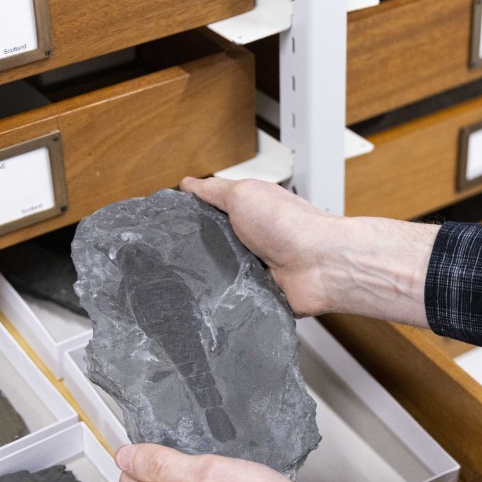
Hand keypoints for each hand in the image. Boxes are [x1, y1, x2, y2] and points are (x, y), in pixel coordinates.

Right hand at [181, 177, 438, 326]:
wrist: (321, 266)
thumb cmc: (288, 223)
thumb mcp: (243, 193)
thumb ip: (213, 191)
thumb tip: (186, 183)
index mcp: (247, 211)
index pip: (207, 213)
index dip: (186, 217)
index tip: (160, 224)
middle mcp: (249, 240)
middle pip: (207, 246)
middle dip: (191, 250)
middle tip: (168, 255)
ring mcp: (253, 269)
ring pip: (215, 274)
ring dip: (206, 276)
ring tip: (185, 279)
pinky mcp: (257, 295)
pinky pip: (230, 298)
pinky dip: (223, 298)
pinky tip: (210, 298)